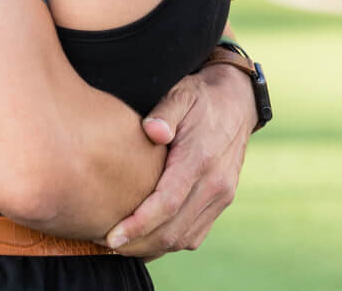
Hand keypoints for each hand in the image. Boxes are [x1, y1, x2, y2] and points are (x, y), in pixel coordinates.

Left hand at [103, 61, 255, 256]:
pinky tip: (145, 240)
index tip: (111, 236)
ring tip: (120, 245)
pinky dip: (169, 242)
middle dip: (138, 244)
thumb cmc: (200, 97)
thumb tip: (153, 131)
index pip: (166, 204)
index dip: (138, 226)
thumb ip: (165, 111)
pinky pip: (195, 234)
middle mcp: (215, 184)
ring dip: (152, 247)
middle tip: (104, 243)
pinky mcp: (222, 201)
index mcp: (200, 160)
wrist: (237, 101)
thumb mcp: (181, 94)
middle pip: (174, 230)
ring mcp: (222, 196)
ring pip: (184, 238)